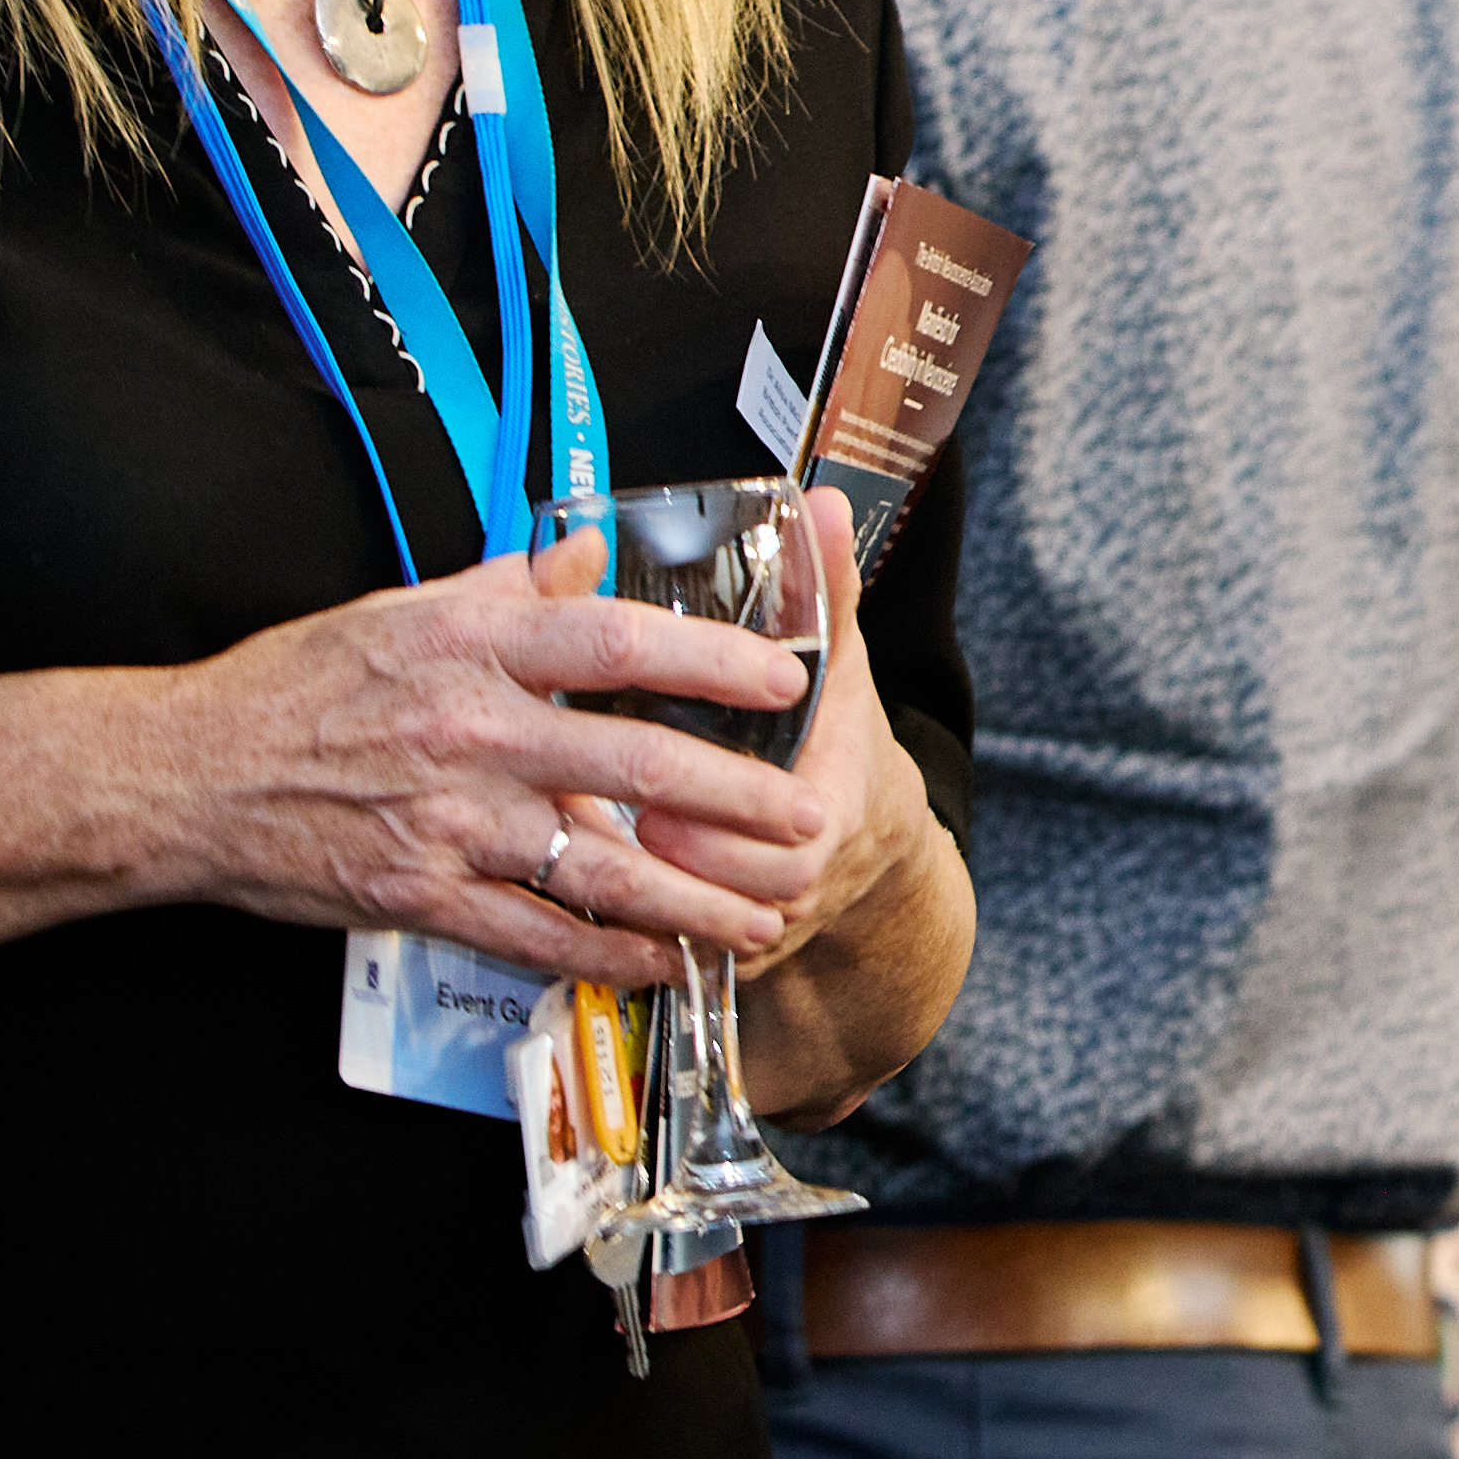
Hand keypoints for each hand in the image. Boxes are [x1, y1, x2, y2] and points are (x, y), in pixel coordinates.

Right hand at [141, 527, 834, 987]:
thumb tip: (590, 552)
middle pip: (634, 766)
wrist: (182, 776)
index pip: (617, 644)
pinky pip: (533, 933)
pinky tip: (662, 962)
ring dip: (692, 900)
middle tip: (810, 821)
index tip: (788, 679)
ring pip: (598, 868)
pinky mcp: (418, 894)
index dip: (712, 662)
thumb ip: (511, 586)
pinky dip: (606, 955)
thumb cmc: (296, 685)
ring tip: (762, 917)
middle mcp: (472, 731)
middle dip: (739, 800)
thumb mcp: (404, 607)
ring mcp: (447, 821)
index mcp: (475, 645)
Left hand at [591, 492, 925, 978]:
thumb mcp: (834, 653)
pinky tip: (594, 909)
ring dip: (665, 905)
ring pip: (723, 930)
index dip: (725, 827)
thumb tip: (816, 502)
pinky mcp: (741, 945)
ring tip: (603, 865)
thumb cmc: (830, 731)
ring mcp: (778, 914)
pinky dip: (646, 941)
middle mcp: (813, 867)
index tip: (660, 803)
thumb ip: (820, 583)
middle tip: (623, 831)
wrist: (865, 833)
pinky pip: (695, 956)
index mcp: (839, 794)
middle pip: (758, 891)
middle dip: (690, 866)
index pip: (797, 835)